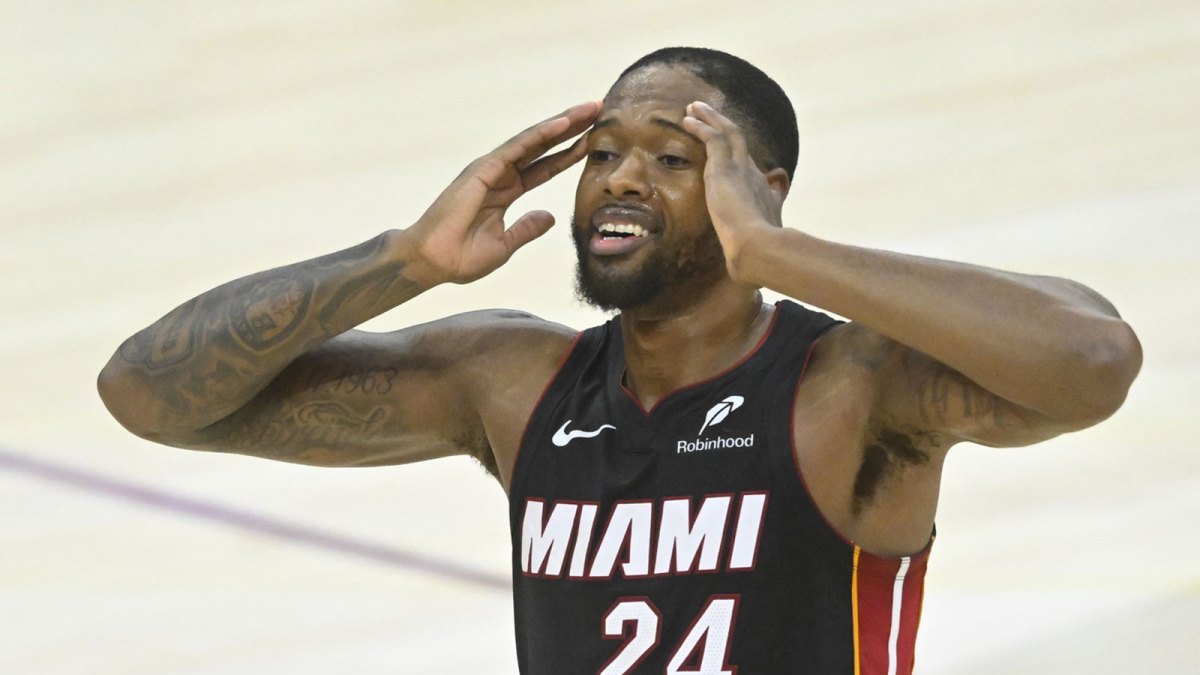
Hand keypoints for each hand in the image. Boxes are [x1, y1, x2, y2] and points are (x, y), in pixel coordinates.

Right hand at [407, 101, 600, 284]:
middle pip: (544, 146)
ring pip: (534, 140)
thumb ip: (527, 228)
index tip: (594, 142)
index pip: (545, 167)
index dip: (570, 153)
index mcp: (507, 191)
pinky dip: (541, 134)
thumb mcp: (504, 244)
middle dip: (572, 129)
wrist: (433, 262)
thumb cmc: (461, 257)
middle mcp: (501, 175)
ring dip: (563, 123)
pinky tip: (563, 123)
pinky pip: (518, 147)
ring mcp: (492, 169)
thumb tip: (549, 216)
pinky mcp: (483, 168)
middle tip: (600, 110)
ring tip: (591, 109)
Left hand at [682, 101, 787, 280]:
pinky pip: (713, 136)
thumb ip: (747, 255)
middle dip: (724, 130)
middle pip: (739, 144)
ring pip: (728, 132)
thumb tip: (743, 275)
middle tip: (710, 117)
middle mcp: (753, 177)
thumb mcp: (751, 253)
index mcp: (761, 196)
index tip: (731, 157)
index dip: (739, 161)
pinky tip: (688, 118)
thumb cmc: (754, 258)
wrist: (757, 249)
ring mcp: (741, 170)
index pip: (750, 172)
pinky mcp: (726, 167)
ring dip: (711, 118)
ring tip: (695, 108)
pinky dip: (702, 125)